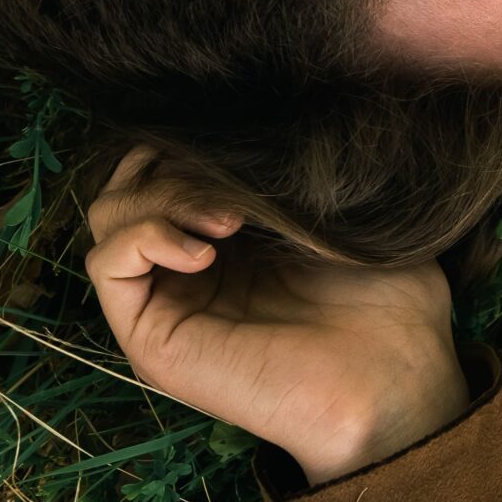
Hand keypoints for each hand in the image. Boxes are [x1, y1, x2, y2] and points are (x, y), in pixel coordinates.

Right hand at [85, 146, 471, 485]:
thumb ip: (292, 169)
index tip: (249, 141)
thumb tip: (248, 121)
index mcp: (233, 232)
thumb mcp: (343, 212)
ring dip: (163, 197)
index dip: (194, 136)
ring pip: (111, 214)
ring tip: (229, 222)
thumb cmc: (390, 301)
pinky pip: (105, 265)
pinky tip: (208, 250)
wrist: (395, 380)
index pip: (168, 158)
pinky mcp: (155, 337)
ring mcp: (170, 299)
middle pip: (130, 179)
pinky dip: (144, 237)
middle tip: (235, 187)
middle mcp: (192, 264)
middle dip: (174, 162)